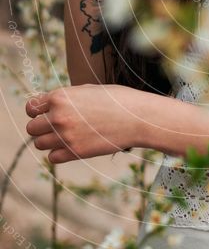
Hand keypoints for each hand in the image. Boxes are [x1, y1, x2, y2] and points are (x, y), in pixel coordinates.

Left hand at [25, 84, 148, 164]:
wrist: (137, 117)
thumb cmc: (115, 99)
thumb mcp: (87, 90)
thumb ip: (65, 98)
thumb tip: (47, 105)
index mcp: (60, 97)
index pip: (31, 107)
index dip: (37, 111)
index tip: (45, 113)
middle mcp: (58, 116)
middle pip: (32, 128)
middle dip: (41, 127)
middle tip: (56, 126)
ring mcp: (66, 135)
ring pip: (39, 144)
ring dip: (49, 141)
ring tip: (65, 136)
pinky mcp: (75, 152)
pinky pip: (52, 157)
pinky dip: (59, 153)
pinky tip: (71, 146)